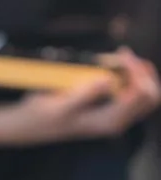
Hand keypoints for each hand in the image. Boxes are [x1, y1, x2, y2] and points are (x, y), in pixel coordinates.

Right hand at [0, 47, 160, 148]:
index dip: (136, 71)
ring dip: (138, 73)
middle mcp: (117, 122)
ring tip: (120, 56)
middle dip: (142, 72)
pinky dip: (130, 76)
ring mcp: (116, 116)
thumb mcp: (60, 105)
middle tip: (122, 54)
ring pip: (145, 94)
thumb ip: (85, 94)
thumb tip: (110, 80)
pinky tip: (116, 64)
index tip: (119, 54)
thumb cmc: (43, 115)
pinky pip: (134, 93)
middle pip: (150, 95)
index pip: (142, 94)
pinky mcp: (111, 110)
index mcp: (109, 122)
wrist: (31, 125)